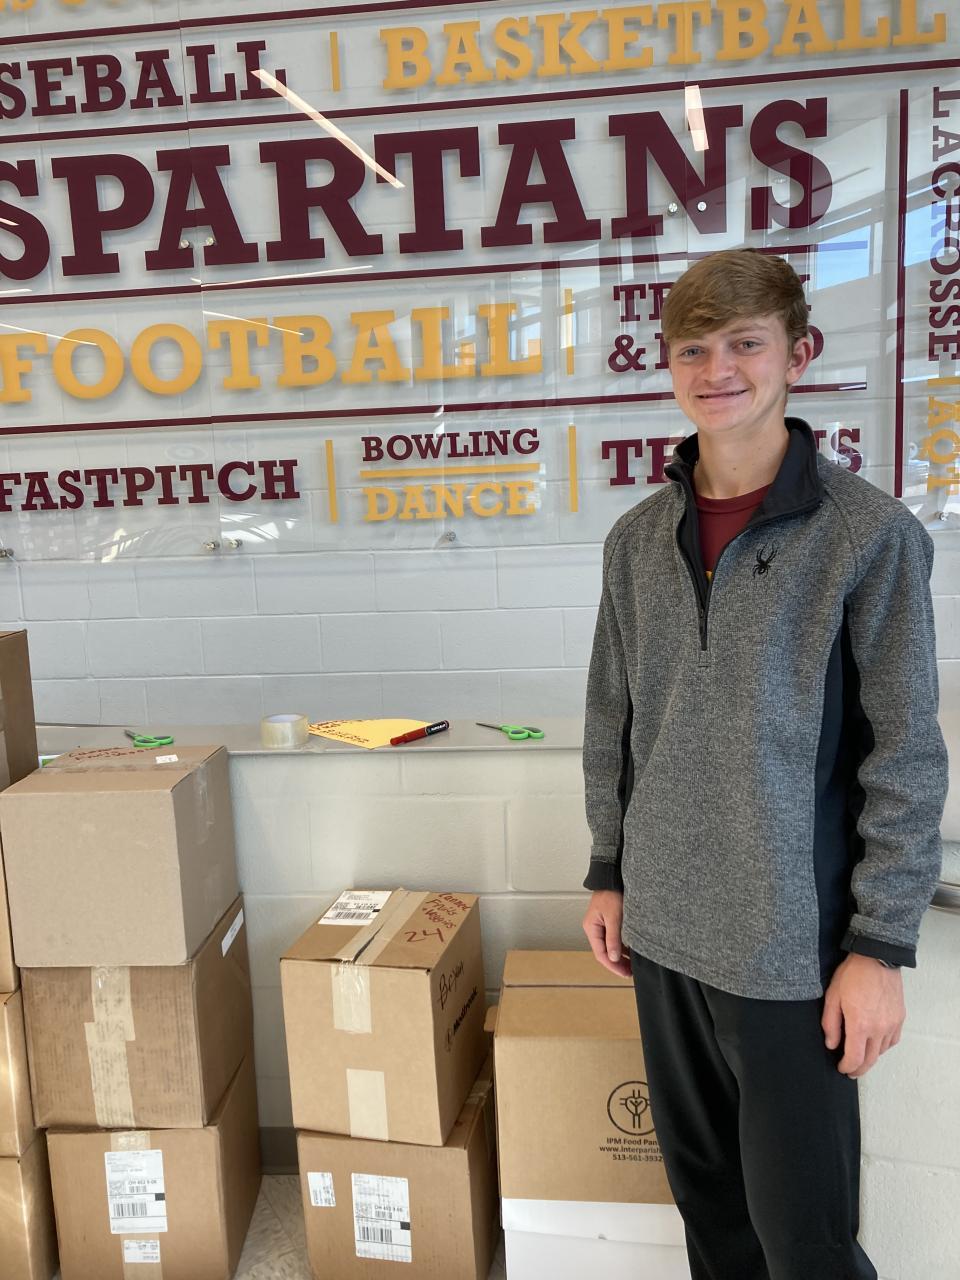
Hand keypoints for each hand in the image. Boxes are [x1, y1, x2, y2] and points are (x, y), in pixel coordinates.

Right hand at [582, 890, 631, 977]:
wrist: (611, 877)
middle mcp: (593, 928)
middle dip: (616, 964)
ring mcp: (600, 926)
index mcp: (591, 928)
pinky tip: (630, 952)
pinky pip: (613, 939)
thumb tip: (614, 958)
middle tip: (630, 973)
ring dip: (619, 956)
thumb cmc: (611, 894)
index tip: (625, 973)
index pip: (601, 954)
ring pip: (609, 946)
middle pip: (604, 952)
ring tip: (632, 965)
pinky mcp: (608, 922)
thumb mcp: (614, 917)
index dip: (613, 966)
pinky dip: (621, 947)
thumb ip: (613, 938)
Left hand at [821, 953, 904, 1077]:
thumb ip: (831, 1024)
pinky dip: (883, 1047)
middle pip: (870, 1060)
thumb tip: (832, 1045)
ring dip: (871, 1058)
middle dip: (859, 1069)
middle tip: (850, 1071)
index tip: (841, 1068)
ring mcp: (892, 1024)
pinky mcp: (900, 1018)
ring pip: (882, 1051)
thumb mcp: (833, 997)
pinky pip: (892, 1041)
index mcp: (860, 1025)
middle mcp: (879, 1029)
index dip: (847, 1067)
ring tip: (861, 1057)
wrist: (877, 958)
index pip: (855, 1058)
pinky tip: (875, 1044)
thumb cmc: (853, 975)